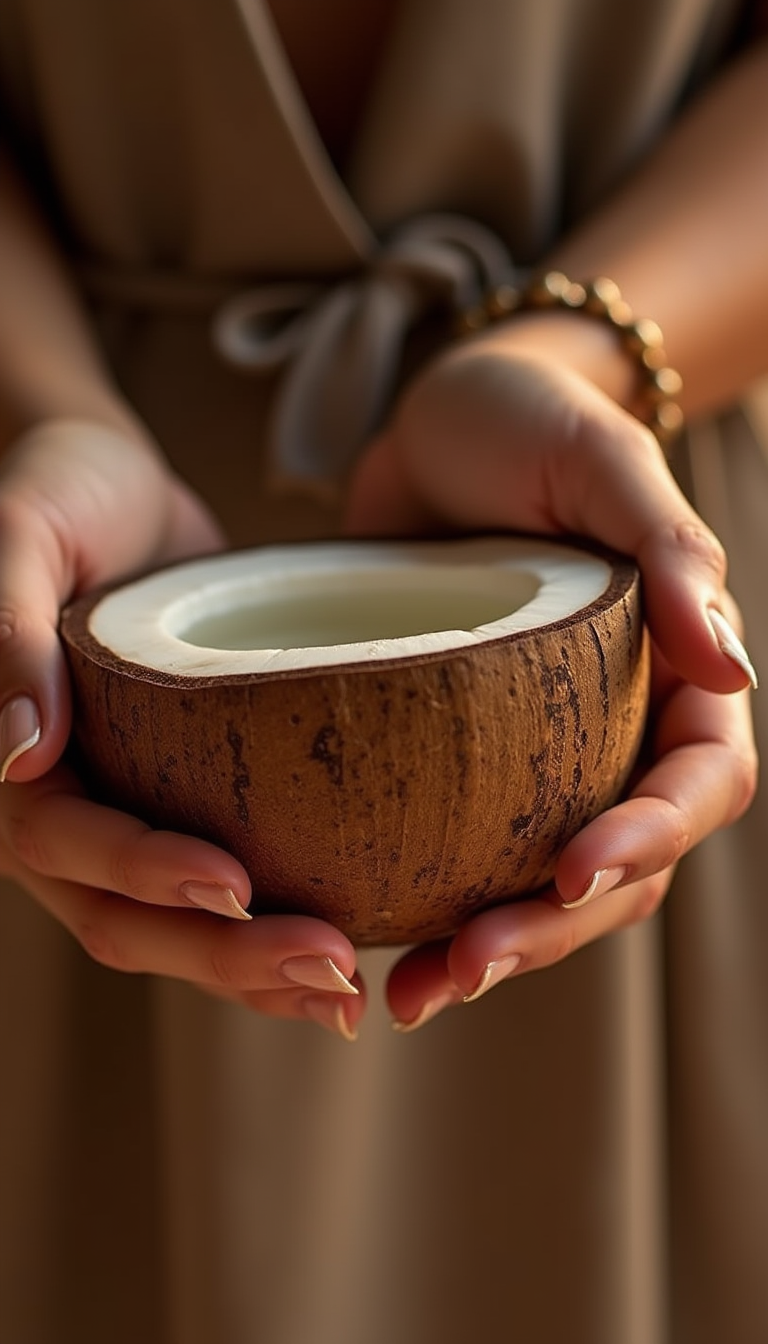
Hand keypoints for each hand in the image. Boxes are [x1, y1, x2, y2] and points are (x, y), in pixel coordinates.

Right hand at [0, 420, 362, 1037]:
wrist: (114, 486)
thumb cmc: (59, 496)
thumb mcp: (23, 537)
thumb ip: (8, 637)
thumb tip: (17, 757)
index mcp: (13, 768)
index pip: (67, 842)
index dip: (144, 872)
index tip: (234, 888)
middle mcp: (66, 811)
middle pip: (129, 917)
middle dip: (224, 955)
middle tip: (332, 969)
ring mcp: (126, 816)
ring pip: (178, 926)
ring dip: (257, 969)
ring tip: (351, 991)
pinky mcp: (186, 803)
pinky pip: (221, 886)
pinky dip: (273, 924)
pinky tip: (353, 944)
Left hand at [346, 335, 757, 1026]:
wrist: (437, 419)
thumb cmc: (532, 420)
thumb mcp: (601, 461)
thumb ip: (671, 553)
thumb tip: (736, 670)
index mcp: (679, 678)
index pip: (696, 785)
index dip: (647, 842)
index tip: (571, 876)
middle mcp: (616, 732)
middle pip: (617, 868)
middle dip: (551, 932)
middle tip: (463, 969)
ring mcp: (537, 756)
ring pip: (538, 885)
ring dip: (488, 950)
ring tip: (409, 997)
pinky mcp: (459, 760)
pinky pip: (459, 850)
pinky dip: (424, 904)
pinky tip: (368, 940)